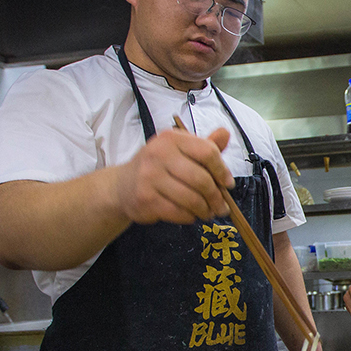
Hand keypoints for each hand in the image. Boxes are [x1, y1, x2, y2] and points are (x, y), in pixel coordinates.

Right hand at [114, 127, 233, 224]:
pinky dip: (190, 217)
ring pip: (192, 199)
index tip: (227, 184)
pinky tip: (191, 215)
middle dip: (216, 197)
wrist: (123, 186)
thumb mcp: (180, 151)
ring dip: (205, 210)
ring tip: (209, 213)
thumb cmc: (158, 167)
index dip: (222, 170)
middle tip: (222, 207)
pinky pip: (179, 212)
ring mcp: (150, 177)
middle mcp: (158, 154)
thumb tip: (226, 133)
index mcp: (171, 138)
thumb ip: (204, 145)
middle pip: (201, 179)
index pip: (207, 152)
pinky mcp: (146, 199)